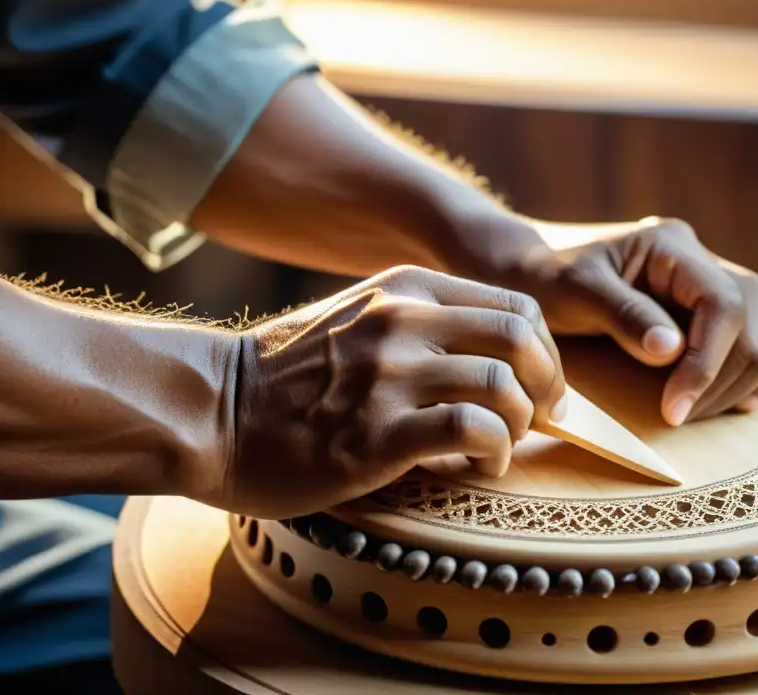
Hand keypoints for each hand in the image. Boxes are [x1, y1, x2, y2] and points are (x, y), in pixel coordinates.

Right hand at [208, 266, 565, 518]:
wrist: (211, 411)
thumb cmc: (284, 377)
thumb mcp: (354, 318)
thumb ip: (416, 323)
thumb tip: (492, 357)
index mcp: (403, 289)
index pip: (515, 306)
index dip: (544, 350)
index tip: (537, 387)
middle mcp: (401, 321)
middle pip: (522, 337)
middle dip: (546, 385)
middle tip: (535, 419)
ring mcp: (388, 375)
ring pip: (503, 384)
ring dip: (520, 426)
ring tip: (497, 448)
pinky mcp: (375, 434)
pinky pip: (471, 431)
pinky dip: (494, 453)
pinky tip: (477, 467)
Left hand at [485, 217, 757, 426]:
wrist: (528, 272)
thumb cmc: (542, 280)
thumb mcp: (572, 294)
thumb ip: (623, 316)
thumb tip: (673, 351)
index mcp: (672, 245)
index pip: (725, 306)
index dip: (708, 364)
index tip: (674, 410)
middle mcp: (701, 259)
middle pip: (757, 323)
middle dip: (726, 379)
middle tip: (679, 416)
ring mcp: (710, 281)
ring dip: (752, 379)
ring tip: (708, 411)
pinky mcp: (708, 307)